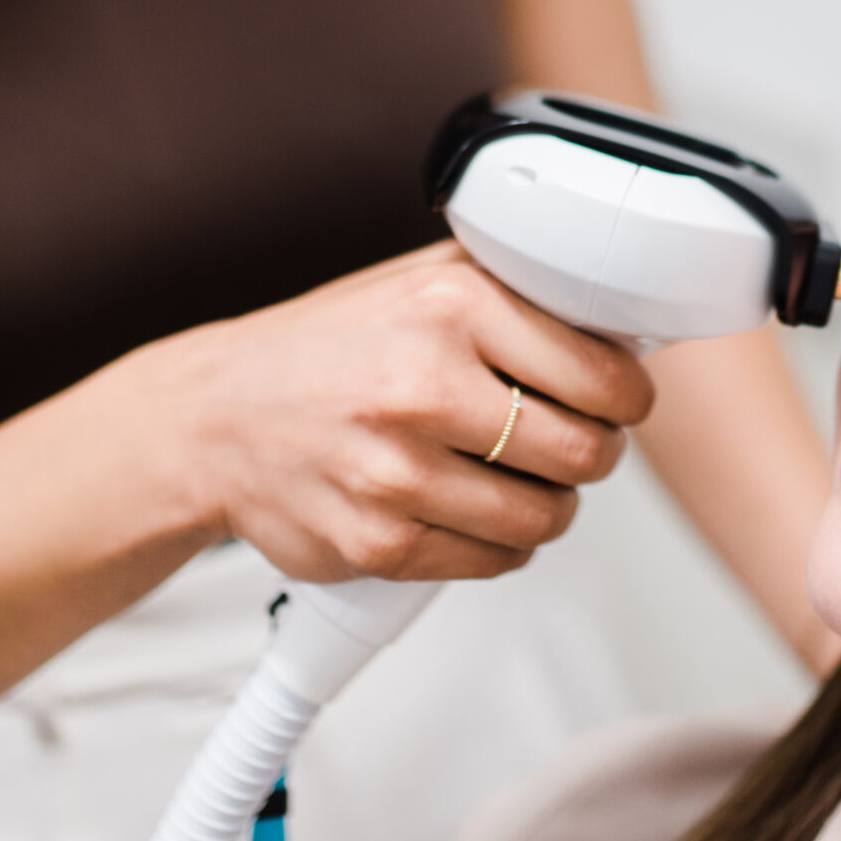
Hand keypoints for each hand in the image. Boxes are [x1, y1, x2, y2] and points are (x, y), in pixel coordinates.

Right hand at [149, 242, 654, 584]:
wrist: (213, 418)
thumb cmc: (328, 346)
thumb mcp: (419, 279)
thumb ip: (514, 286)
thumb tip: (619, 318)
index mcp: (450, 304)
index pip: (603, 375)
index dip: (628, 397)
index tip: (620, 400)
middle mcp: (423, 384)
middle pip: (585, 453)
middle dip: (594, 454)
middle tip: (573, 442)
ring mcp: (398, 471)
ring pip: (544, 517)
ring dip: (548, 504)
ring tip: (515, 476)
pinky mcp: (378, 544)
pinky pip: (493, 561)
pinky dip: (499, 543)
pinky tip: (469, 508)